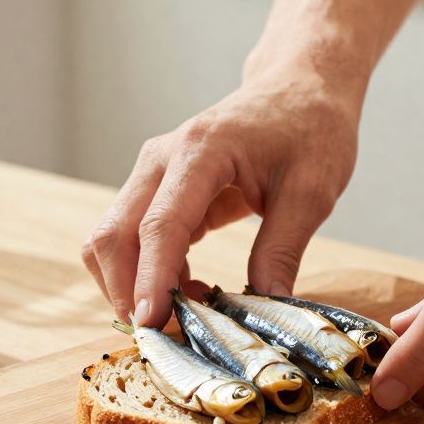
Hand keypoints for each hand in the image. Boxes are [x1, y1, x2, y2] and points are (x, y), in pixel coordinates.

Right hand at [82, 81, 358, 325]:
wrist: (299, 87)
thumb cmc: (311, 129)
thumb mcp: (312, 192)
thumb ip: (282, 250)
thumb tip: (264, 310)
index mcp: (201, 151)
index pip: (161, 225)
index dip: (151, 280)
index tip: (151, 325)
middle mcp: (161, 159)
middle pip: (114, 235)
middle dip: (127, 293)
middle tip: (166, 336)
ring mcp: (152, 173)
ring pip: (111, 240)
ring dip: (133, 286)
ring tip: (188, 313)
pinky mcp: (157, 190)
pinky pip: (131, 239)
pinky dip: (147, 274)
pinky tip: (190, 291)